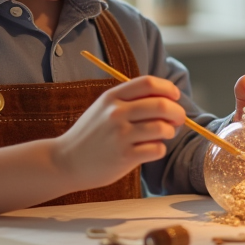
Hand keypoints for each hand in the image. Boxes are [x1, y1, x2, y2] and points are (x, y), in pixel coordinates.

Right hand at [53, 76, 185, 189]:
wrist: (66, 161)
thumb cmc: (91, 134)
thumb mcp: (103, 108)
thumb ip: (130, 100)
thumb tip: (167, 98)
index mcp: (112, 97)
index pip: (148, 83)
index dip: (168, 88)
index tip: (175, 96)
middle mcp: (116, 113)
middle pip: (161, 105)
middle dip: (177, 112)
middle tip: (179, 119)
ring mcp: (120, 135)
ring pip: (162, 128)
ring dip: (170, 132)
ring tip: (164, 135)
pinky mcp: (124, 157)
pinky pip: (156, 149)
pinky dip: (160, 149)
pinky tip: (151, 149)